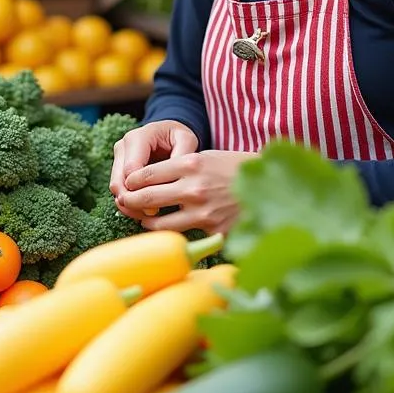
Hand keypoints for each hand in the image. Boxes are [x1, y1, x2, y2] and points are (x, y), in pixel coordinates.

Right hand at [109, 119, 198, 219]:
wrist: (169, 131)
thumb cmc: (179, 137)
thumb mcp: (186, 141)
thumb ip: (181, 158)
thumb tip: (173, 182)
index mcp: (138, 137)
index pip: (131, 170)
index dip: (141, 191)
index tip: (157, 206)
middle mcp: (123, 146)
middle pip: (118, 181)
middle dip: (133, 201)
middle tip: (151, 215)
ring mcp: (118, 157)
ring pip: (115, 187)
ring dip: (129, 204)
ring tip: (149, 216)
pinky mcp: (118, 167)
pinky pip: (118, 189)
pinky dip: (129, 202)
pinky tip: (144, 211)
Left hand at [115, 150, 255, 234]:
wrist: (269, 188)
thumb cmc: (234, 169)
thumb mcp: (207, 157)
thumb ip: (180, 166)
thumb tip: (147, 178)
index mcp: (191, 163)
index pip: (147, 173)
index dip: (131, 181)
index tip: (126, 184)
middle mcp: (193, 187)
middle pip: (146, 197)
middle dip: (129, 202)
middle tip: (124, 203)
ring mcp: (203, 212)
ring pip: (159, 222)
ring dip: (146, 221)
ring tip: (143, 218)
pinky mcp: (212, 231)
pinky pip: (182, 235)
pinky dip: (171, 233)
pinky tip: (167, 229)